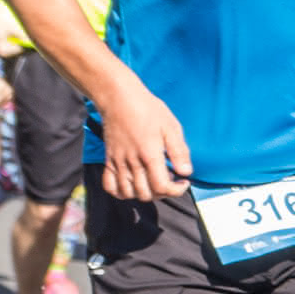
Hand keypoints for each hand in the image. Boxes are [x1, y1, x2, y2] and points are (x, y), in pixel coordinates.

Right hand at [98, 80, 191, 201]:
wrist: (119, 99)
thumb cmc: (148, 110)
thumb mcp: (171, 127)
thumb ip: (179, 151)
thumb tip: (186, 171)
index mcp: (150, 154)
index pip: (162, 187)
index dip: (176, 190)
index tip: (183, 182)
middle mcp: (132, 162)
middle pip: (146, 194)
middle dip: (162, 193)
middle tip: (170, 182)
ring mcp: (118, 162)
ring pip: (128, 193)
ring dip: (144, 194)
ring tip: (154, 183)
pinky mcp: (109, 160)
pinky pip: (110, 186)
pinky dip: (121, 192)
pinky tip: (133, 185)